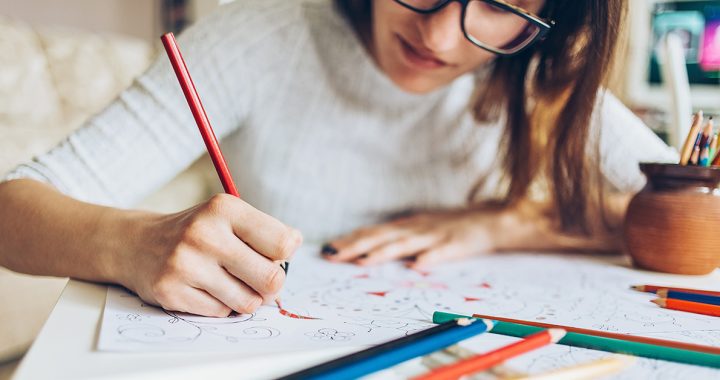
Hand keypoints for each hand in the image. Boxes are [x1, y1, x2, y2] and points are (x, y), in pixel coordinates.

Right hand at [116, 194, 301, 316]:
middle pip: (271, 278)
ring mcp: (185, 264)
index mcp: (225, 209)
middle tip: (258, 277)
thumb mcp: (229, 217)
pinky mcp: (171, 292)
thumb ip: (266, 233)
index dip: (284, 255)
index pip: (284, 243)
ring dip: (246, 298)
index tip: (271, 254)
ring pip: (248, 302)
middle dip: (271, 284)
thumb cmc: (199, 232)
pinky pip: (221, 313)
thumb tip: (295, 248)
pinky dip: (220, 306)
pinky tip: (205, 289)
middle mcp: (204, 233)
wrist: (139, 243)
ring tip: (230, 282)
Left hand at [322, 208, 500, 269]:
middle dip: (356, 246)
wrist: (490, 220)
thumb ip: (396, 240)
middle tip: (333, 255)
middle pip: (382, 237)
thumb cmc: (450, 227)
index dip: (351, 241)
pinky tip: (417, 265)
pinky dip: (430, 257)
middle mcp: (416, 228)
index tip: (328, 249)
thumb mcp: (420, 229)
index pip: (373, 233)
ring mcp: (436, 235)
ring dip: (383, 252)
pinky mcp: (457, 244)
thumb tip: (365, 250)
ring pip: (406, 244)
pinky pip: (443, 252)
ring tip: (363, 262)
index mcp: (407, 226)